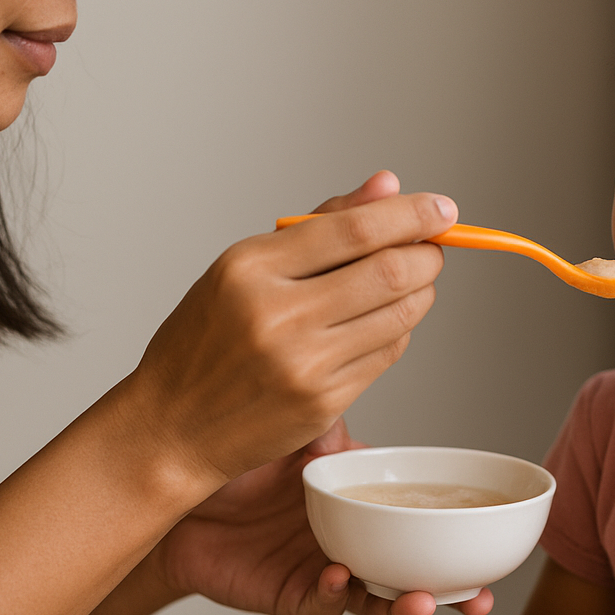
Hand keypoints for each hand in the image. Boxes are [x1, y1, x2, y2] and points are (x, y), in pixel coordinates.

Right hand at [119, 171, 456, 499]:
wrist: (173, 428)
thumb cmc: (205, 341)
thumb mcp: (242, 268)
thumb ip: (320, 224)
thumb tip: (388, 186)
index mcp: (251, 268)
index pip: (355, 229)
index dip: (411, 215)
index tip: (441, 209)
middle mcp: (278, 315)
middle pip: (391, 271)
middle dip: (428, 255)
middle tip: (433, 248)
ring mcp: (304, 364)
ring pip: (400, 315)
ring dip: (422, 292)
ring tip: (410, 282)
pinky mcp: (324, 401)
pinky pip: (388, 354)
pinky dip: (398, 330)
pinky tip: (380, 322)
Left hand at [149, 419, 494, 614]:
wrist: (171, 488)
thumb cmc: (231, 453)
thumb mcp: (288, 426)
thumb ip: (326, 419)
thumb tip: (355, 404)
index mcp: (367, 498)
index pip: (424, 516)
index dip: (462, 530)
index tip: (498, 533)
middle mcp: (356, 538)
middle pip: (418, 570)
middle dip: (454, 591)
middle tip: (482, 598)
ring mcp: (327, 568)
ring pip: (379, 600)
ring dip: (405, 606)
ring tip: (425, 602)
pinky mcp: (291, 594)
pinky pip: (322, 604)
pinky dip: (335, 596)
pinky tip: (339, 580)